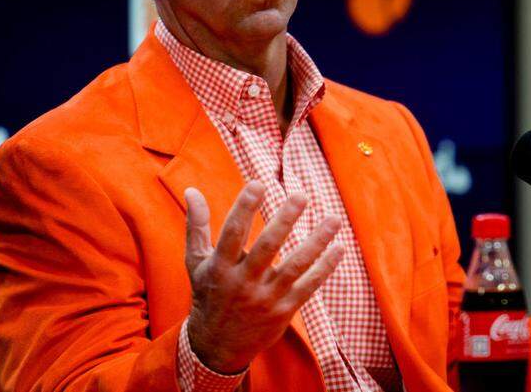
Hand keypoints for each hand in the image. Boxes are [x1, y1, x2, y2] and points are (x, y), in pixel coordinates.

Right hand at [184, 182, 344, 372]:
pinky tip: (339, 247)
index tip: (258, 183)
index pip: (232, 233)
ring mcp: (265, 298)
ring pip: (295, 267)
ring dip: (316, 242)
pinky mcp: (284, 311)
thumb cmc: (208, 294)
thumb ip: (196, 226)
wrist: (216, 346)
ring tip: (334, 218)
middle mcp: (243, 283)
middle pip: (267, 248)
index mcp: (220, 267)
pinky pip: (308, 286)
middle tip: (301, 195)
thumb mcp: (195, 263)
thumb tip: (191, 190)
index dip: (244, 208)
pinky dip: (325, 268)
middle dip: (285, 220)